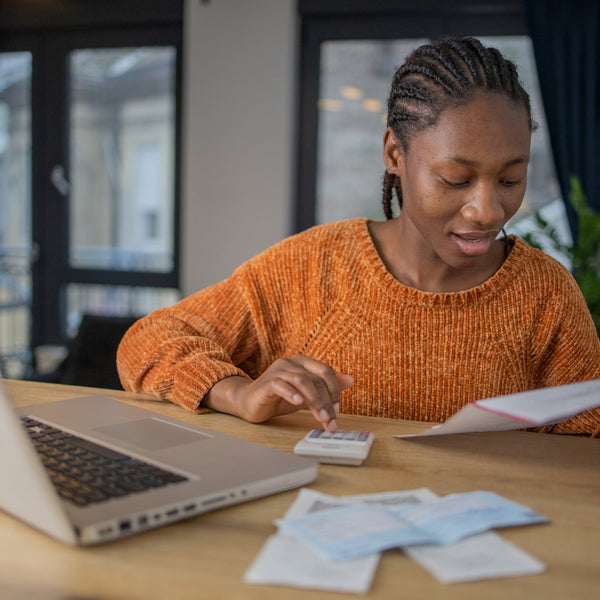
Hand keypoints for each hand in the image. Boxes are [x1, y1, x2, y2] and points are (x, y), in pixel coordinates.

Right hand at [205, 354, 352, 431]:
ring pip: (303, 381)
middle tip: (331, 422)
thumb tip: (350, 380)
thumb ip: (326, 387)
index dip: (335, 391)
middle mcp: (291, 362)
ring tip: (321, 419)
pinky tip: (298, 404)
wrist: (248, 402)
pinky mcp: (267, 382)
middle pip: (316, 379)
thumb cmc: (278, 397)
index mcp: (303, 362)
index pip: (326, 371)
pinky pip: (281, 385)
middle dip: (326, 402)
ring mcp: (278, 370)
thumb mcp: (306, 394)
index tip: (337, 411)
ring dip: (315, 401)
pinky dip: (291, 394)